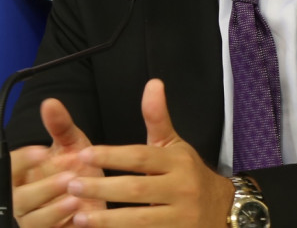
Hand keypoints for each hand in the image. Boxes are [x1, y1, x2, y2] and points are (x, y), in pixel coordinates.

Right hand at [10, 98, 106, 227]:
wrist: (96, 199)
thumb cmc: (76, 170)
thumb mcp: (71, 146)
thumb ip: (60, 127)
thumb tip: (51, 103)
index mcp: (21, 174)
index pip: (10, 165)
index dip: (25, 159)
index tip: (44, 151)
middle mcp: (21, 199)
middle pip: (19, 197)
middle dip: (43, 188)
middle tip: (67, 177)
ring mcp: (33, 220)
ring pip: (33, 220)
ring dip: (54, 210)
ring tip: (76, 199)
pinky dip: (63, 226)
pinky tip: (80, 218)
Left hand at [65, 79, 232, 226]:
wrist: (224, 210)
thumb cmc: (188, 173)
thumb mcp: (174, 145)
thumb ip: (157, 117)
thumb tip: (153, 83)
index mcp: (178, 162)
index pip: (140, 157)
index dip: (111, 156)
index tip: (83, 155)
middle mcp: (182, 189)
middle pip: (136, 189)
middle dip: (102, 188)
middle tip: (72, 186)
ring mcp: (182, 217)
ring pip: (140, 219)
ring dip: (108, 219)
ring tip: (78, 216)